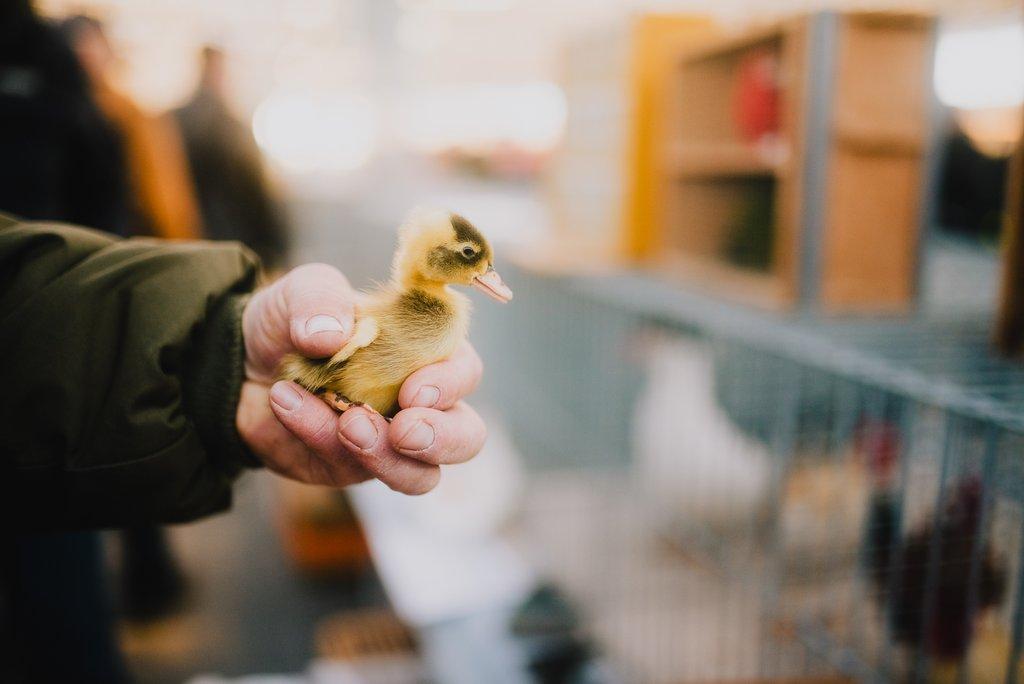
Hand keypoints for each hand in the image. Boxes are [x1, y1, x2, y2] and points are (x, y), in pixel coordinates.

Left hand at [236, 264, 486, 493]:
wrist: (240, 361)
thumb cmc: (294, 321)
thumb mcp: (303, 291)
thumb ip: (319, 298)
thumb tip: (331, 336)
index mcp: (427, 351)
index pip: (465, 371)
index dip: (450, 384)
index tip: (413, 389)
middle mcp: (420, 403)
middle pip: (466, 436)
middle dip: (442, 439)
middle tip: (404, 431)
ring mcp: (390, 442)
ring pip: (421, 475)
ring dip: (388, 459)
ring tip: (347, 426)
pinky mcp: (351, 468)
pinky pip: (348, 469)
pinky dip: (319, 438)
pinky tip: (287, 403)